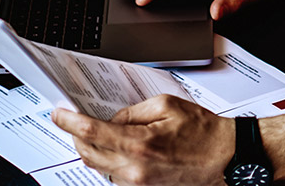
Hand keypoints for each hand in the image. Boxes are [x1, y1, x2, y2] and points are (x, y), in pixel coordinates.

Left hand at [53, 96, 233, 185]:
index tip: (58, 113)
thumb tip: (113, 118)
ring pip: (98, 166)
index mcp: (140, 144)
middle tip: (72, 120)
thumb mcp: (167, 106)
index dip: (69, 121)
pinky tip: (115, 146)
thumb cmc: (204, 133)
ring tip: (95, 131)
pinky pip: (113, 175)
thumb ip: (134, 111)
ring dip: (91, 148)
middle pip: (88, 153)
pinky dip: (107, 159)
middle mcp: (135, 168)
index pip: (92, 132)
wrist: (225, 159)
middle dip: (75, 135)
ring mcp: (138, 182)